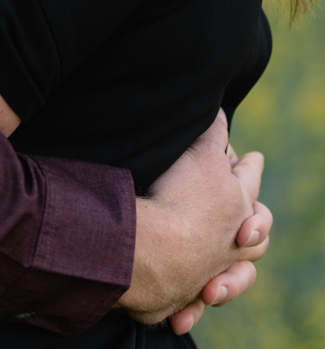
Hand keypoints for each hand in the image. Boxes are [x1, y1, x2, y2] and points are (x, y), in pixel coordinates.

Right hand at [121, 113, 269, 325]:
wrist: (157, 250)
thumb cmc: (178, 196)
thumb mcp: (196, 152)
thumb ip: (211, 132)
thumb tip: (219, 110)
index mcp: (235, 199)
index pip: (249, 176)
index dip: (250, 165)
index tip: (254, 158)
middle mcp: (232, 237)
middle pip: (258, 230)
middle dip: (257, 222)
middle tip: (251, 220)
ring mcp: (215, 267)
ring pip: (240, 273)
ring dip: (233, 272)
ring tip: (225, 267)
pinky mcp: (189, 293)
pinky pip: (198, 301)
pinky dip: (195, 302)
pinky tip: (191, 305)